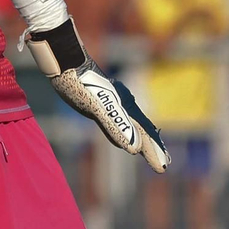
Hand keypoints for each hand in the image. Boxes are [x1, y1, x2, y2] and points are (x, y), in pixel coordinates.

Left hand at [26, 19, 169, 172]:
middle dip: (153, 146)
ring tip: (149, 148)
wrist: (64, 60)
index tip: (162, 168)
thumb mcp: (96, 105)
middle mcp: (123, 104)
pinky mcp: (100, 99)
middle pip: (143, 128)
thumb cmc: (78, 82)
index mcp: (125, 108)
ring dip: (143, 138)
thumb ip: (116, 124)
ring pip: (133, 123)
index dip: (153, 152)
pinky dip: (127, 128)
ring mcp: (112, 101)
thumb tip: (135, 149)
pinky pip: (120, 118)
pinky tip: (123, 131)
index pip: (144, 134)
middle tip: (164, 163)